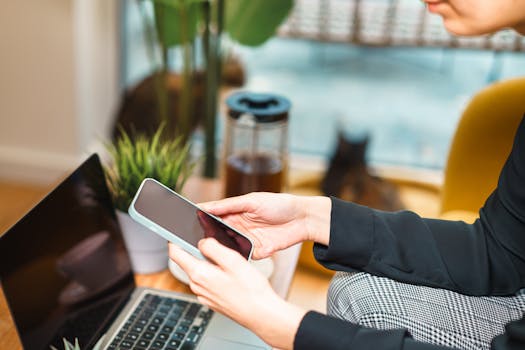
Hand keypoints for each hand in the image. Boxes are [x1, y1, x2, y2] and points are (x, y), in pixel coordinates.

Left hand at [169, 239, 305, 348]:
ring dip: (206, 263)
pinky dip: (213, 275)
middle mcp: (197, 286)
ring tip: (226, 260)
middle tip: (212, 242)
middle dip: (195, 250)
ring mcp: (204, 295)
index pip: (175, 254)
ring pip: (199, 272)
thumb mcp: (232, 260)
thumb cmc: (250, 290)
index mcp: (199, 274)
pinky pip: (207, 283)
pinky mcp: (212, 301)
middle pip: (187, 262)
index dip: (173, 240)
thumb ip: (213, 247)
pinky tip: (229, 275)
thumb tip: (202, 242)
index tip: (175, 232)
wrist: (261, 314)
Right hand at [199, 192, 330, 258]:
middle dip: (205, 237)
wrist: (303, 219)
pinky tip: (227, 258)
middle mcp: (238, 226)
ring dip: (219, 249)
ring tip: (206, 250)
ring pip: (226, 247)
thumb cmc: (279, 204)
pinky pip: (242, 257)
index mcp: (235, 212)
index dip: (200, 219)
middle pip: (216, 234)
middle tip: (192, 239)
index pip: (212, 216)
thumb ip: (228, 205)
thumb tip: (206, 206)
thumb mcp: (251, 200)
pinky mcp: (256, 252)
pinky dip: (235, 258)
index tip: (184, 221)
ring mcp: (246, 240)